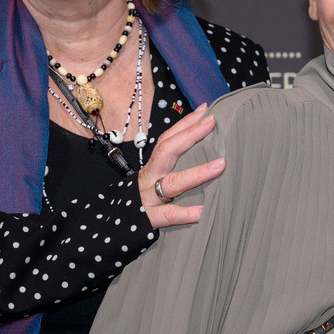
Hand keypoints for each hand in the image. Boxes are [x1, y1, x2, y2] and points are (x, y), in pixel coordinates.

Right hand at [138, 104, 222, 228]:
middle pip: (167, 152)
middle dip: (189, 135)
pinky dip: (188, 213)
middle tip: (211, 122)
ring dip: (198, 173)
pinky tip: (204, 211)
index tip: (205, 110)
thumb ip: (173, 165)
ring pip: (173, 183)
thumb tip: (205, 150)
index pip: (168, 139)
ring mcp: (150, 197)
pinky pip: (171, 215)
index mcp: (153, 166)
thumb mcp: (154, 178)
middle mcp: (151, 177)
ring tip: (220, 164)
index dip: (185, 123)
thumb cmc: (141, 198)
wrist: (113, 223)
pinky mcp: (151, 219)